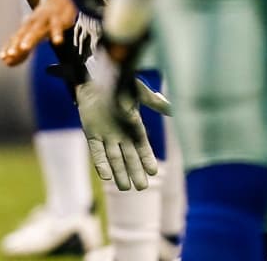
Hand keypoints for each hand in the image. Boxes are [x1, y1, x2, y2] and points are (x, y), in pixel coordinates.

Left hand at [1, 0, 79, 66]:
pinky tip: (57, 42)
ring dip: (30, 38)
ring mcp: (45, 20)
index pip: (15, 38)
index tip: (2, 58)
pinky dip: (57, 33)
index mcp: (26, 28)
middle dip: (16, 44)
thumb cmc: (44, 22)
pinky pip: (58, 26)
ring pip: (37, 29)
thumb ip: (22, 51)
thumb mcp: (33, 36)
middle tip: (11, 54)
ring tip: (25, 48)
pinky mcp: (59, 18)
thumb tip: (7, 63)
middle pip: (23, 33)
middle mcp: (33, 23)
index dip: (8, 47)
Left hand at [76, 51, 169, 190]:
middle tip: (142, 188)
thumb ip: (155, 103)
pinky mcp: (91, 134)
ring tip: (125, 188)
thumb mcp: (140, 93)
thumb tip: (174, 109)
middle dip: (135, 171)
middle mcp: (121, 134)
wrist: (95, 77)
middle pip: (129, 157)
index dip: (147, 158)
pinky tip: (105, 176)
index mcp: (134, 126)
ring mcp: (106, 135)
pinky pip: (96, 151)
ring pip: (114, 158)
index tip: (154, 172)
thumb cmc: (119, 85)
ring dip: (119, 172)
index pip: (142, 146)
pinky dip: (100, 163)